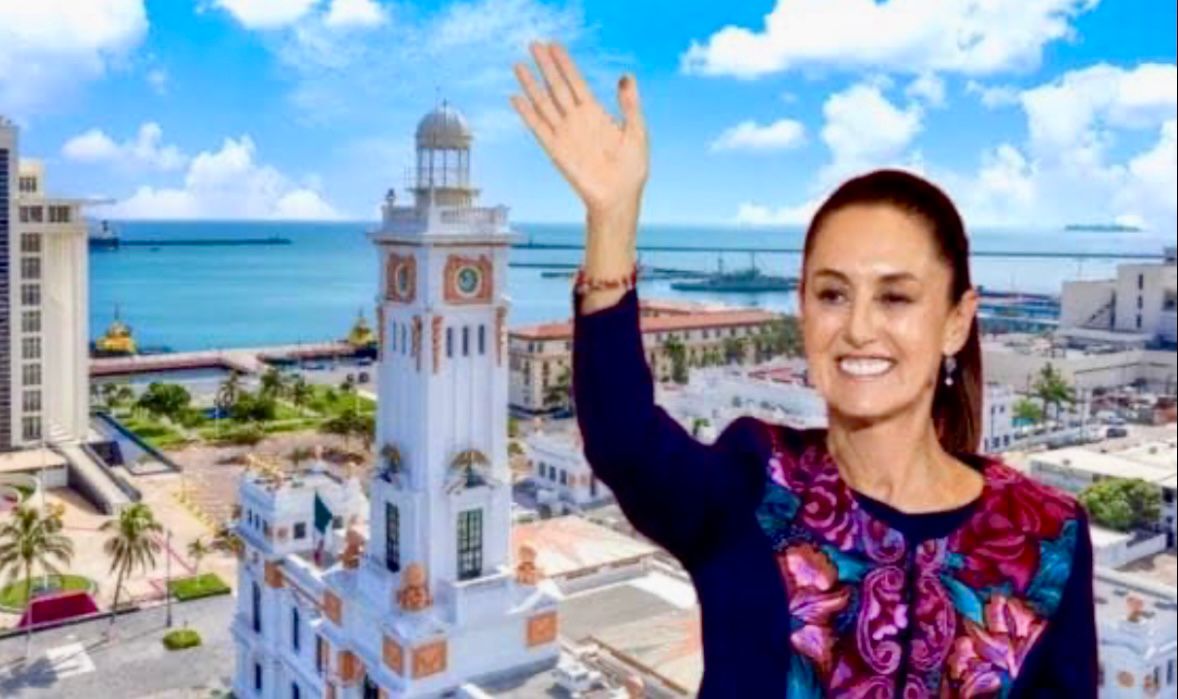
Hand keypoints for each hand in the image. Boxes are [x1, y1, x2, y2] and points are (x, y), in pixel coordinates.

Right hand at [511, 42, 648, 223]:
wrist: (619, 197)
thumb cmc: (632, 169)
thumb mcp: (637, 132)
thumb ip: (629, 105)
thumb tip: (625, 77)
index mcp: (596, 113)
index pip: (576, 82)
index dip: (565, 63)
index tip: (554, 45)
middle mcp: (577, 120)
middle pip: (557, 86)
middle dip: (546, 66)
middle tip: (534, 44)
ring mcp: (565, 134)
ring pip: (544, 103)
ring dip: (531, 85)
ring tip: (519, 65)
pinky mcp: (556, 151)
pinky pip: (538, 128)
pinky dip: (527, 114)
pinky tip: (516, 98)